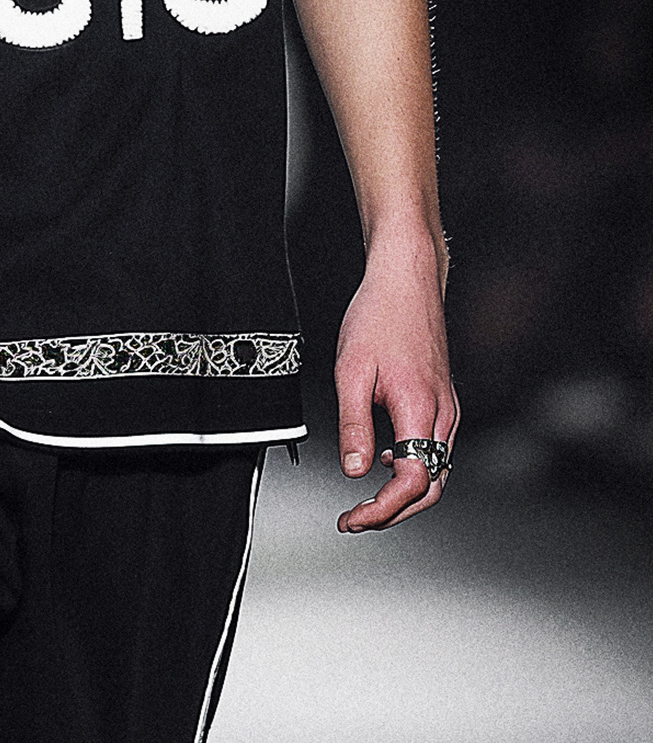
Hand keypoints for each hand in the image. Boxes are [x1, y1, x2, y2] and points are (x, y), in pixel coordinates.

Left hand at [334, 235, 458, 532]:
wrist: (407, 279)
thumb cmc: (380, 315)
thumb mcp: (351, 369)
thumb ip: (353, 425)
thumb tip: (355, 471)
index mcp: (420, 409)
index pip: (412, 483)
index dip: (382, 510)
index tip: (353, 518)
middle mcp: (443, 414)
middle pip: (430, 487)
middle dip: (393, 512)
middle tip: (356, 518)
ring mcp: (447, 408)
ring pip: (435, 471)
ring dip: (403, 493)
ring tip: (365, 498)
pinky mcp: (443, 400)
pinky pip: (434, 449)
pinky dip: (412, 467)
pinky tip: (386, 458)